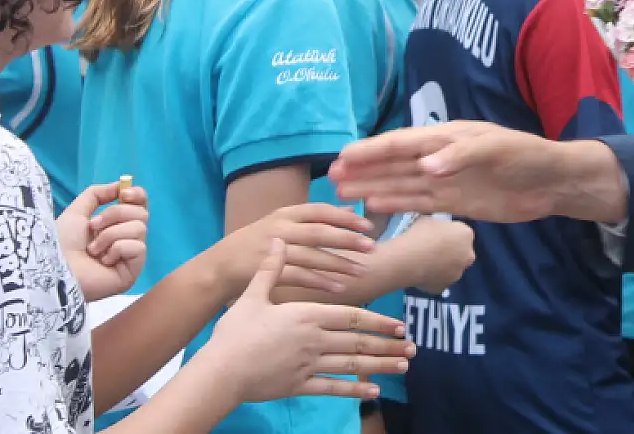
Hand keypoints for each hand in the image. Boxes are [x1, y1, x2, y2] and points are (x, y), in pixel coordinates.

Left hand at [57, 181, 148, 301]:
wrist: (53, 268)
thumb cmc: (61, 242)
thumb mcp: (77, 211)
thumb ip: (97, 194)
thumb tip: (121, 184)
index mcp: (115, 225)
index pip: (141, 204)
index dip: (137, 195)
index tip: (123, 194)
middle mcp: (126, 239)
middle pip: (142, 213)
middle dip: (116, 214)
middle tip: (94, 226)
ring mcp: (130, 256)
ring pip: (140, 228)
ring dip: (111, 234)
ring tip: (93, 249)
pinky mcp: (133, 271)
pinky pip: (138, 247)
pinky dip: (118, 249)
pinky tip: (103, 261)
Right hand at [202, 238, 416, 403]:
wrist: (221, 370)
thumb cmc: (235, 332)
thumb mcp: (253, 296)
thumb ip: (270, 269)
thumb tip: (277, 241)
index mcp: (308, 316)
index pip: (352, 317)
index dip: (378, 321)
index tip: (398, 324)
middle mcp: (315, 341)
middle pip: (358, 342)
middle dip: (387, 345)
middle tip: (412, 347)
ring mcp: (309, 365)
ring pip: (352, 365)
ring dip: (380, 365)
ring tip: (403, 366)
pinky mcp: (299, 386)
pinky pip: (333, 389)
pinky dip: (355, 390)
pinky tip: (374, 392)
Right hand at [210, 203, 379, 299]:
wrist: (218, 268)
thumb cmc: (256, 244)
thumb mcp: (281, 223)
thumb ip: (313, 218)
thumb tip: (349, 211)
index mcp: (285, 214)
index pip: (320, 210)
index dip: (345, 218)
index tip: (368, 226)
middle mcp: (280, 229)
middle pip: (320, 232)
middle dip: (348, 240)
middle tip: (371, 248)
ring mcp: (273, 251)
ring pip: (312, 256)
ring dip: (339, 264)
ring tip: (360, 271)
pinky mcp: (268, 273)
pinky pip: (300, 277)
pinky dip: (321, 282)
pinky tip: (338, 288)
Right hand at [330, 121, 625, 223]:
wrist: (553, 182)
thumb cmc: (528, 157)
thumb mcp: (498, 151)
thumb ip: (460, 157)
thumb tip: (424, 168)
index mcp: (448, 137)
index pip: (403, 143)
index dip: (372, 151)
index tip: (343, 158)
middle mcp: (442, 157)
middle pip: (395, 164)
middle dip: (364, 170)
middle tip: (332, 181)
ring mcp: (447, 180)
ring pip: (402, 184)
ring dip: (374, 188)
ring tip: (344, 195)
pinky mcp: (456, 201)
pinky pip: (419, 203)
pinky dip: (396, 205)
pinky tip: (374, 209)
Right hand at [384, 216, 475, 294]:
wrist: (409, 258)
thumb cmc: (420, 233)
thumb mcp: (429, 220)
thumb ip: (438, 227)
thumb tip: (435, 231)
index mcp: (465, 235)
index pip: (463, 234)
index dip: (451, 235)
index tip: (439, 236)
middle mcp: (467, 255)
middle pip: (462, 253)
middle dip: (452, 252)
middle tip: (435, 251)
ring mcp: (457, 274)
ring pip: (452, 269)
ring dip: (443, 267)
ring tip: (424, 263)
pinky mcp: (444, 287)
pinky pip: (439, 281)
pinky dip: (432, 279)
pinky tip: (419, 273)